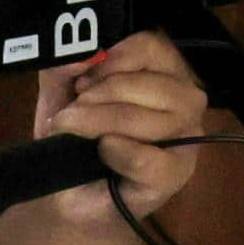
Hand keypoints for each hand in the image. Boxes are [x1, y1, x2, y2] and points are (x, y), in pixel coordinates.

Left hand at [33, 30, 208, 225]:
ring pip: (159, 120)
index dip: (116, 59)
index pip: (155, 48)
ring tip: (76, 131)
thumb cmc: (73, 142)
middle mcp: (183, 105)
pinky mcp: (175, 176)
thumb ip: (61, 70)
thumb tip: (80, 56)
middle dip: (107, 93)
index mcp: (161, 76)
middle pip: (160, 84)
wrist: (65, 195)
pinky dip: (120, 153)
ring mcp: (185, 142)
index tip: (82, 82)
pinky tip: (103, 154)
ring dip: (106, 122)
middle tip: (73, 112)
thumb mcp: (58, 97)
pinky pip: (151, 158)